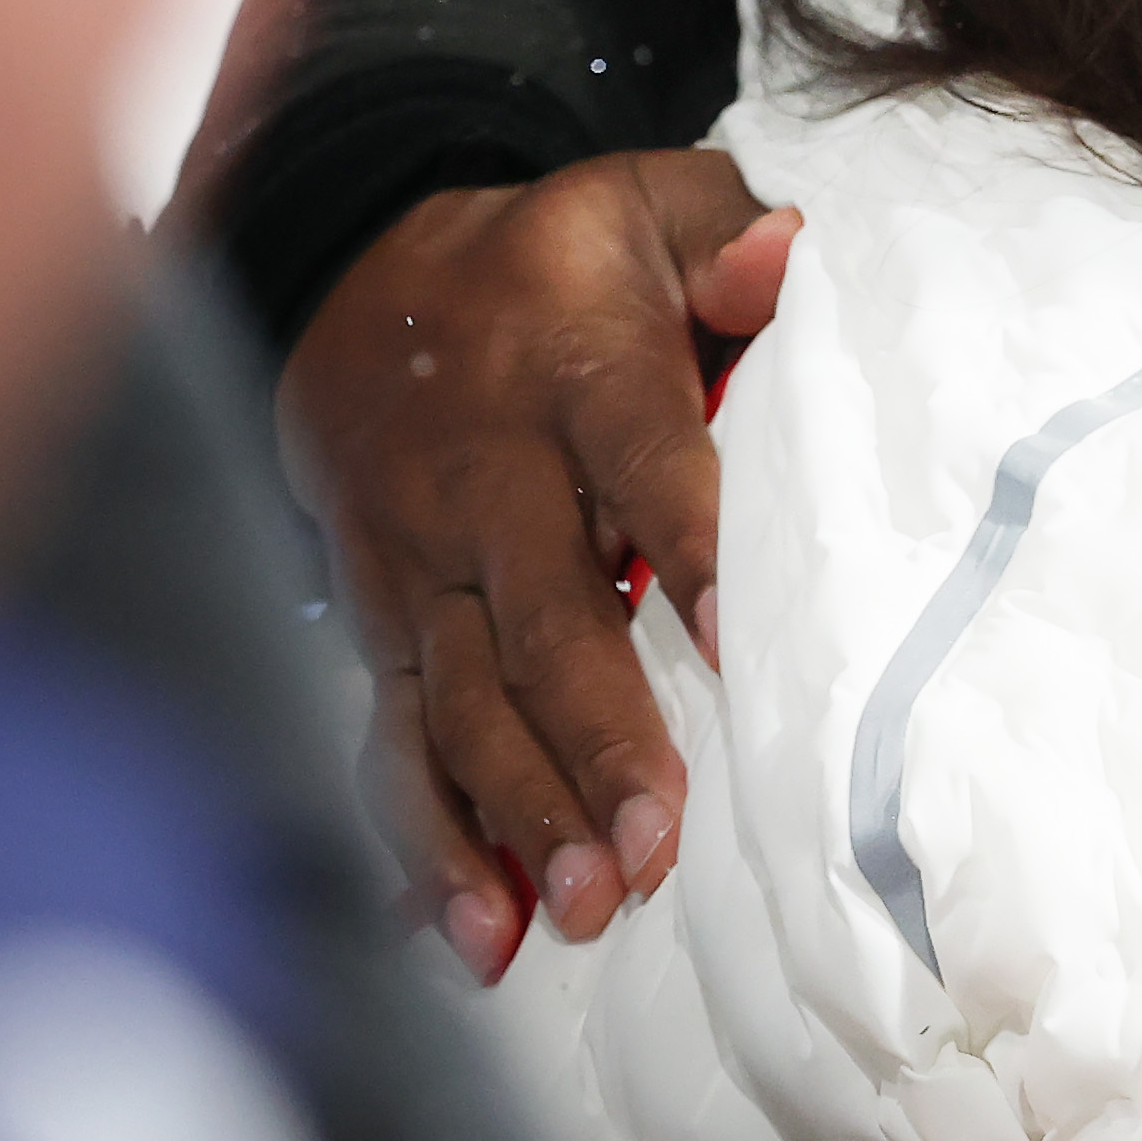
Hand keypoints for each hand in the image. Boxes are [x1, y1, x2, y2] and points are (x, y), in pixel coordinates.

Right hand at [285, 152, 793, 967]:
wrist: (352, 277)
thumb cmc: (553, 261)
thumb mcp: (641, 203)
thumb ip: (726, 229)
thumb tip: (789, 255)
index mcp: (566, 363)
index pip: (636, 455)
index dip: (686, 542)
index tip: (737, 638)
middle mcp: (480, 474)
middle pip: (540, 616)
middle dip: (593, 737)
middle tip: (656, 844)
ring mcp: (414, 561)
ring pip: (459, 701)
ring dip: (515, 813)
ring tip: (580, 910)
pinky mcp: (375, 624)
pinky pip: (391, 741)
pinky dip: (424, 842)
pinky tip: (471, 937)